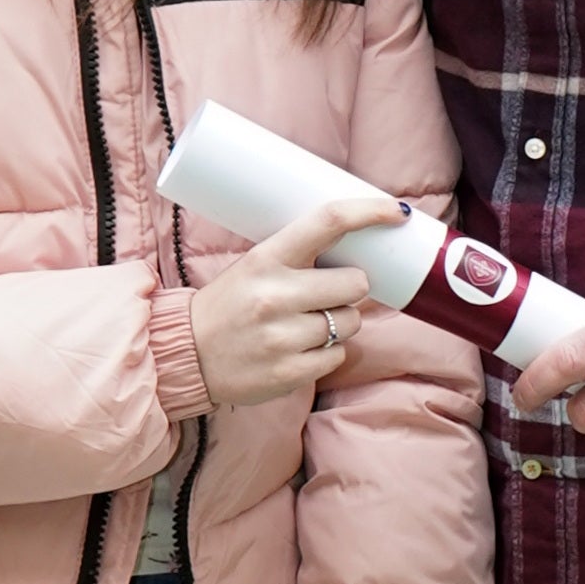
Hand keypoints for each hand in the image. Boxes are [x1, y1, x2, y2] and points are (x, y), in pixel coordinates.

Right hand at [185, 194, 394, 410]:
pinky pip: (338, 356)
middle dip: (350, 288)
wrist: (187, 353)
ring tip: (306, 324)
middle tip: (328, 293)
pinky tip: (300, 349)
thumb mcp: (255, 265)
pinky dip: (328, 352)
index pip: (328, 222)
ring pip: (351, 322)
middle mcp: (275, 296)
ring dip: (340, 322)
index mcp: (267, 259)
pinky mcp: (289, 373)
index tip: (396, 210)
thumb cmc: (229, 304)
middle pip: (355, 283)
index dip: (370, 212)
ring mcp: (282, 337)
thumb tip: (362, 244)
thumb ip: (300, 256)